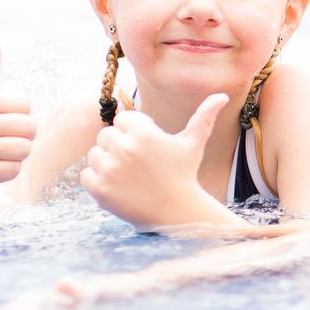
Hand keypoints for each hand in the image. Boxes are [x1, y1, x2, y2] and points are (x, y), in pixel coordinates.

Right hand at [0, 43, 36, 192]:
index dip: (22, 116)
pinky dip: (10, 171)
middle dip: (25, 137)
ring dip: (19, 155)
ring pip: (24, 149)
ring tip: (1, 153)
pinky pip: (15, 170)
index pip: (27, 105)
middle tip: (5, 140)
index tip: (4, 122)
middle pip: (30, 127)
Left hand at [80, 93, 229, 229]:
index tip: (146, 147)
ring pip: (94, 154)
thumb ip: (204, 116)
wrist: (176, 213)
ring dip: (106, 162)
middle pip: (106, 135)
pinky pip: (87, 175)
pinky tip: (118, 186)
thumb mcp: (193, 144)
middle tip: (137, 163)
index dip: (133, 131)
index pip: (122, 119)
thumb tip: (222, 96)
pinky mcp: (99, 189)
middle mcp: (124, 149)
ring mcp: (110, 170)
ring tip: (128, 175)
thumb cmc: (184, 175)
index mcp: (144, 133)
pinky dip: (97, 180)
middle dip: (118, 146)